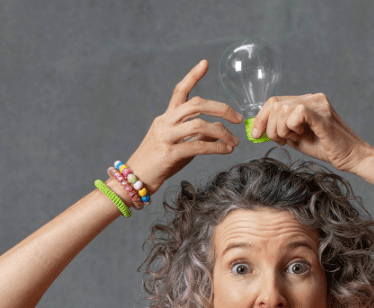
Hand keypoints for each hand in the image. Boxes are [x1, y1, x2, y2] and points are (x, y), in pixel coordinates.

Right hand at [125, 60, 241, 194]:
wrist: (135, 179)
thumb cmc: (158, 163)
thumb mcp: (178, 145)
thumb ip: (196, 137)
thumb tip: (219, 133)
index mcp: (166, 117)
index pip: (180, 90)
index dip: (192, 76)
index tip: (205, 63)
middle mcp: (165, 122)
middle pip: (195, 105)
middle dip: (220, 108)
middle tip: (237, 118)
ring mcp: (166, 137)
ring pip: (199, 125)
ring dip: (222, 132)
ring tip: (234, 141)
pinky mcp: (169, 153)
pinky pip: (198, 146)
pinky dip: (216, 147)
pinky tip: (226, 150)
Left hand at [249, 93, 370, 172]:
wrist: (351, 157)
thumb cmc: (325, 148)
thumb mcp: (296, 139)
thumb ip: (280, 131)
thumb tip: (259, 129)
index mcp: (306, 101)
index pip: (274, 101)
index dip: (261, 118)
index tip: (256, 134)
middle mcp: (312, 98)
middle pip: (275, 104)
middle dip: (270, 127)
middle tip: (282, 141)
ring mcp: (318, 105)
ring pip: (283, 110)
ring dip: (282, 130)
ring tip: (295, 138)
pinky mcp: (323, 115)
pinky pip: (298, 113)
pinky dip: (292, 127)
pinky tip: (301, 135)